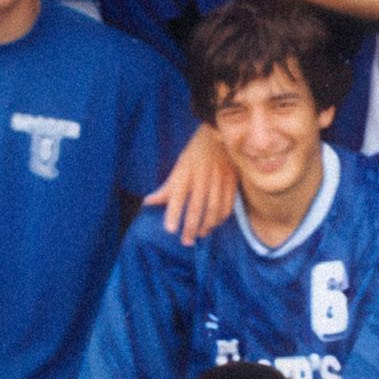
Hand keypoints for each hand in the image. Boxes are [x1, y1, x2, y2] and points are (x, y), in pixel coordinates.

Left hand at [147, 124, 236, 244]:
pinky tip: (215, 224)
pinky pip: (228, 204)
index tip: (170, 229)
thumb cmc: (194, 155)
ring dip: (207, 225)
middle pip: (196, 206)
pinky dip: (221, 217)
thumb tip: (147, 202)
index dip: (174, 213)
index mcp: (185, 173)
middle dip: (191, 226)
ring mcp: (218, 179)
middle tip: (186, 241)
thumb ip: (166, 188)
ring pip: (214, 208)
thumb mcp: (178, 168)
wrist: (218, 136)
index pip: (178, 196)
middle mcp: (202, 177)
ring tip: (200, 235)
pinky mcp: (231, 181)